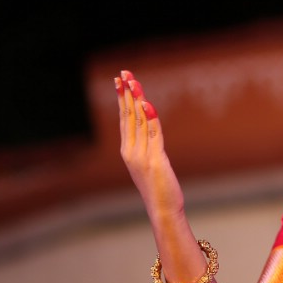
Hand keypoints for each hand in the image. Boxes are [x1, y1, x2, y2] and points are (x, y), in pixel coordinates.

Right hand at [116, 70, 185, 221]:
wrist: (162, 209)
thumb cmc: (159, 187)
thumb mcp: (151, 161)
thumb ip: (148, 144)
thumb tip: (150, 125)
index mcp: (128, 151)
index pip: (124, 119)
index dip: (122, 98)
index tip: (120, 81)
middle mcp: (131, 151)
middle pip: (128, 116)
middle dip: (126, 93)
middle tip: (124, 73)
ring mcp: (141, 156)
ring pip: (138, 122)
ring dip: (136, 100)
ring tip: (134, 82)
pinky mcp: (155, 161)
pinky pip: (152, 135)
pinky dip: (150, 119)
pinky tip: (147, 104)